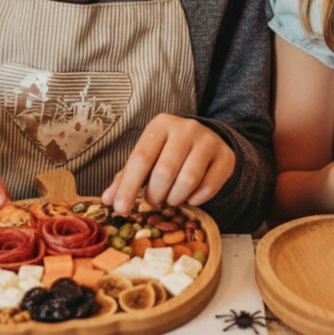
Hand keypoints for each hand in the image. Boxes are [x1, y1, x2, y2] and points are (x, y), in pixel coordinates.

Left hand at [100, 114, 234, 214]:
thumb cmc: (169, 151)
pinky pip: (208, 187)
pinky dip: (196, 200)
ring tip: (171, 199)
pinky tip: (190, 196)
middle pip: (165, 171)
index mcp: (160, 125)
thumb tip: (108, 200)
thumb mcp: (147, 157)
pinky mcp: (225, 157)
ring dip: (175, 198)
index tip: (120, 209)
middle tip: (153, 201)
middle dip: (155, 195)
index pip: (141, 157)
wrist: (208, 141)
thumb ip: (126, 177)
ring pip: (188, 180)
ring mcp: (208, 141)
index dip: (128, 186)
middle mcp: (186, 128)